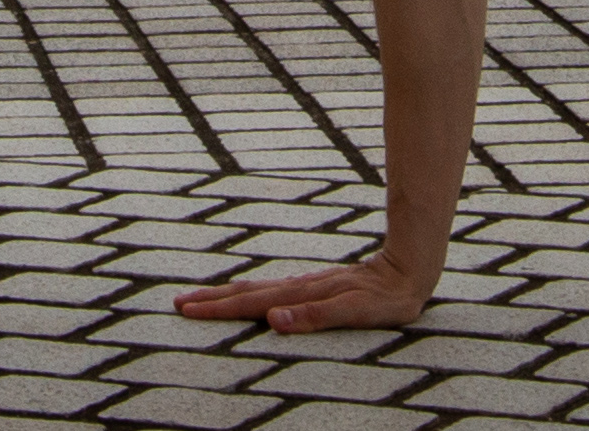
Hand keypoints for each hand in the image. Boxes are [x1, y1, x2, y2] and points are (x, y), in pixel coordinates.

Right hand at [177, 248, 436, 333]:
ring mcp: (305, 285)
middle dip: (212, 300)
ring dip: (227, 294)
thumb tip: (273, 320)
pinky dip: (251, 292)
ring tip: (202, 297)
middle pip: (247, 293)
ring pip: (258, 288)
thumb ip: (314, 317)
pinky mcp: (315, 286)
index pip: (250, 303)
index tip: (186, 310)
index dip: (218, 308)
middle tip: (179, 303)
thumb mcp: (353, 312)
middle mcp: (298, 288)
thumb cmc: (384, 298)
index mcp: (301, 295)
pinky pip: (274, 289)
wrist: (408, 268)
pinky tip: (251, 296)